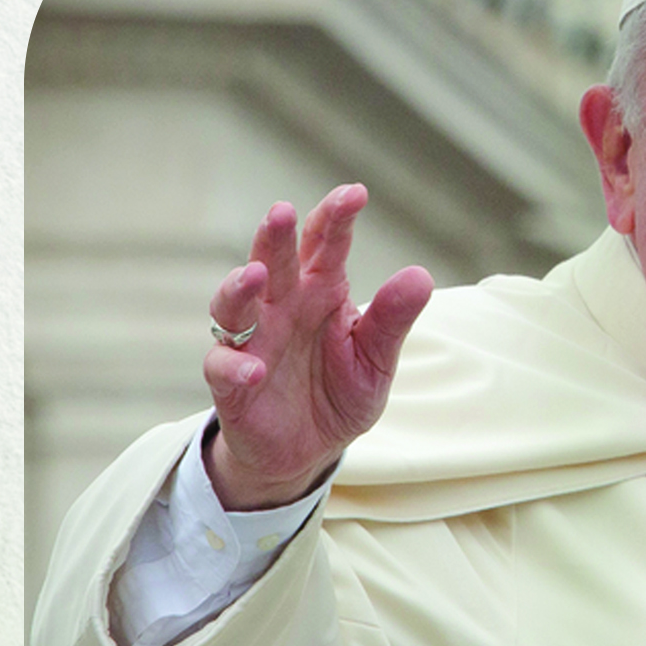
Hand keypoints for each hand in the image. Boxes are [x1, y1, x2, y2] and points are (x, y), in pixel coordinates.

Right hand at [202, 185, 434, 509]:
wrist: (310, 451)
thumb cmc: (340, 394)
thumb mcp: (375, 361)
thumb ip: (392, 321)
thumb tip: (421, 275)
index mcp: (319, 293)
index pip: (324, 245)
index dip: (334, 218)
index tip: (354, 194)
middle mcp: (280, 308)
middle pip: (273, 262)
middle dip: (275, 236)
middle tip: (282, 212)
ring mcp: (251, 342)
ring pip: (233, 305)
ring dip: (239, 287)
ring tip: (255, 275)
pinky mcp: (232, 383)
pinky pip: (224, 368)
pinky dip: (237, 367)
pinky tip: (256, 369)